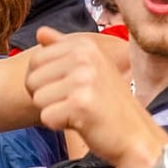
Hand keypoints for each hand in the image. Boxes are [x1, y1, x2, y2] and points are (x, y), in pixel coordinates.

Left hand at [25, 27, 157, 165]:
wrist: (136, 136)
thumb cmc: (110, 105)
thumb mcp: (91, 67)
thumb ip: (63, 48)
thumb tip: (40, 31)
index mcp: (84, 45)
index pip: (35, 60)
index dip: (44, 82)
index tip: (68, 89)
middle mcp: (84, 57)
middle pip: (31, 79)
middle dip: (46, 98)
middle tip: (73, 103)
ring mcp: (83, 79)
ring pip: (37, 99)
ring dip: (54, 112)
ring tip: (79, 112)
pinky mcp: (80, 104)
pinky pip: (46, 117)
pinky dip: (59, 125)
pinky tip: (81, 123)